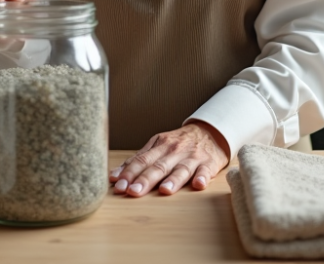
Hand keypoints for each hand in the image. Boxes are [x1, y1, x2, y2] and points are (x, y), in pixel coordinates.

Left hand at [109, 122, 230, 196]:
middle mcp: (175, 151)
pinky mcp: (209, 163)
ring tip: (164, 191)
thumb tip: (114, 176)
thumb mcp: (158, 146)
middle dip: (145, 179)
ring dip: (172, 180)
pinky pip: (205, 171)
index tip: (118, 185)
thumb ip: (138, 160)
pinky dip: (202, 177)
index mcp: (160, 146)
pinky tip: (198, 184)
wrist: (209, 132)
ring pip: (181, 169)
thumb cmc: (179, 143)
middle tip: (133, 192)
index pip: (142, 160)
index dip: (129, 173)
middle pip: (158, 166)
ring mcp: (192, 157)